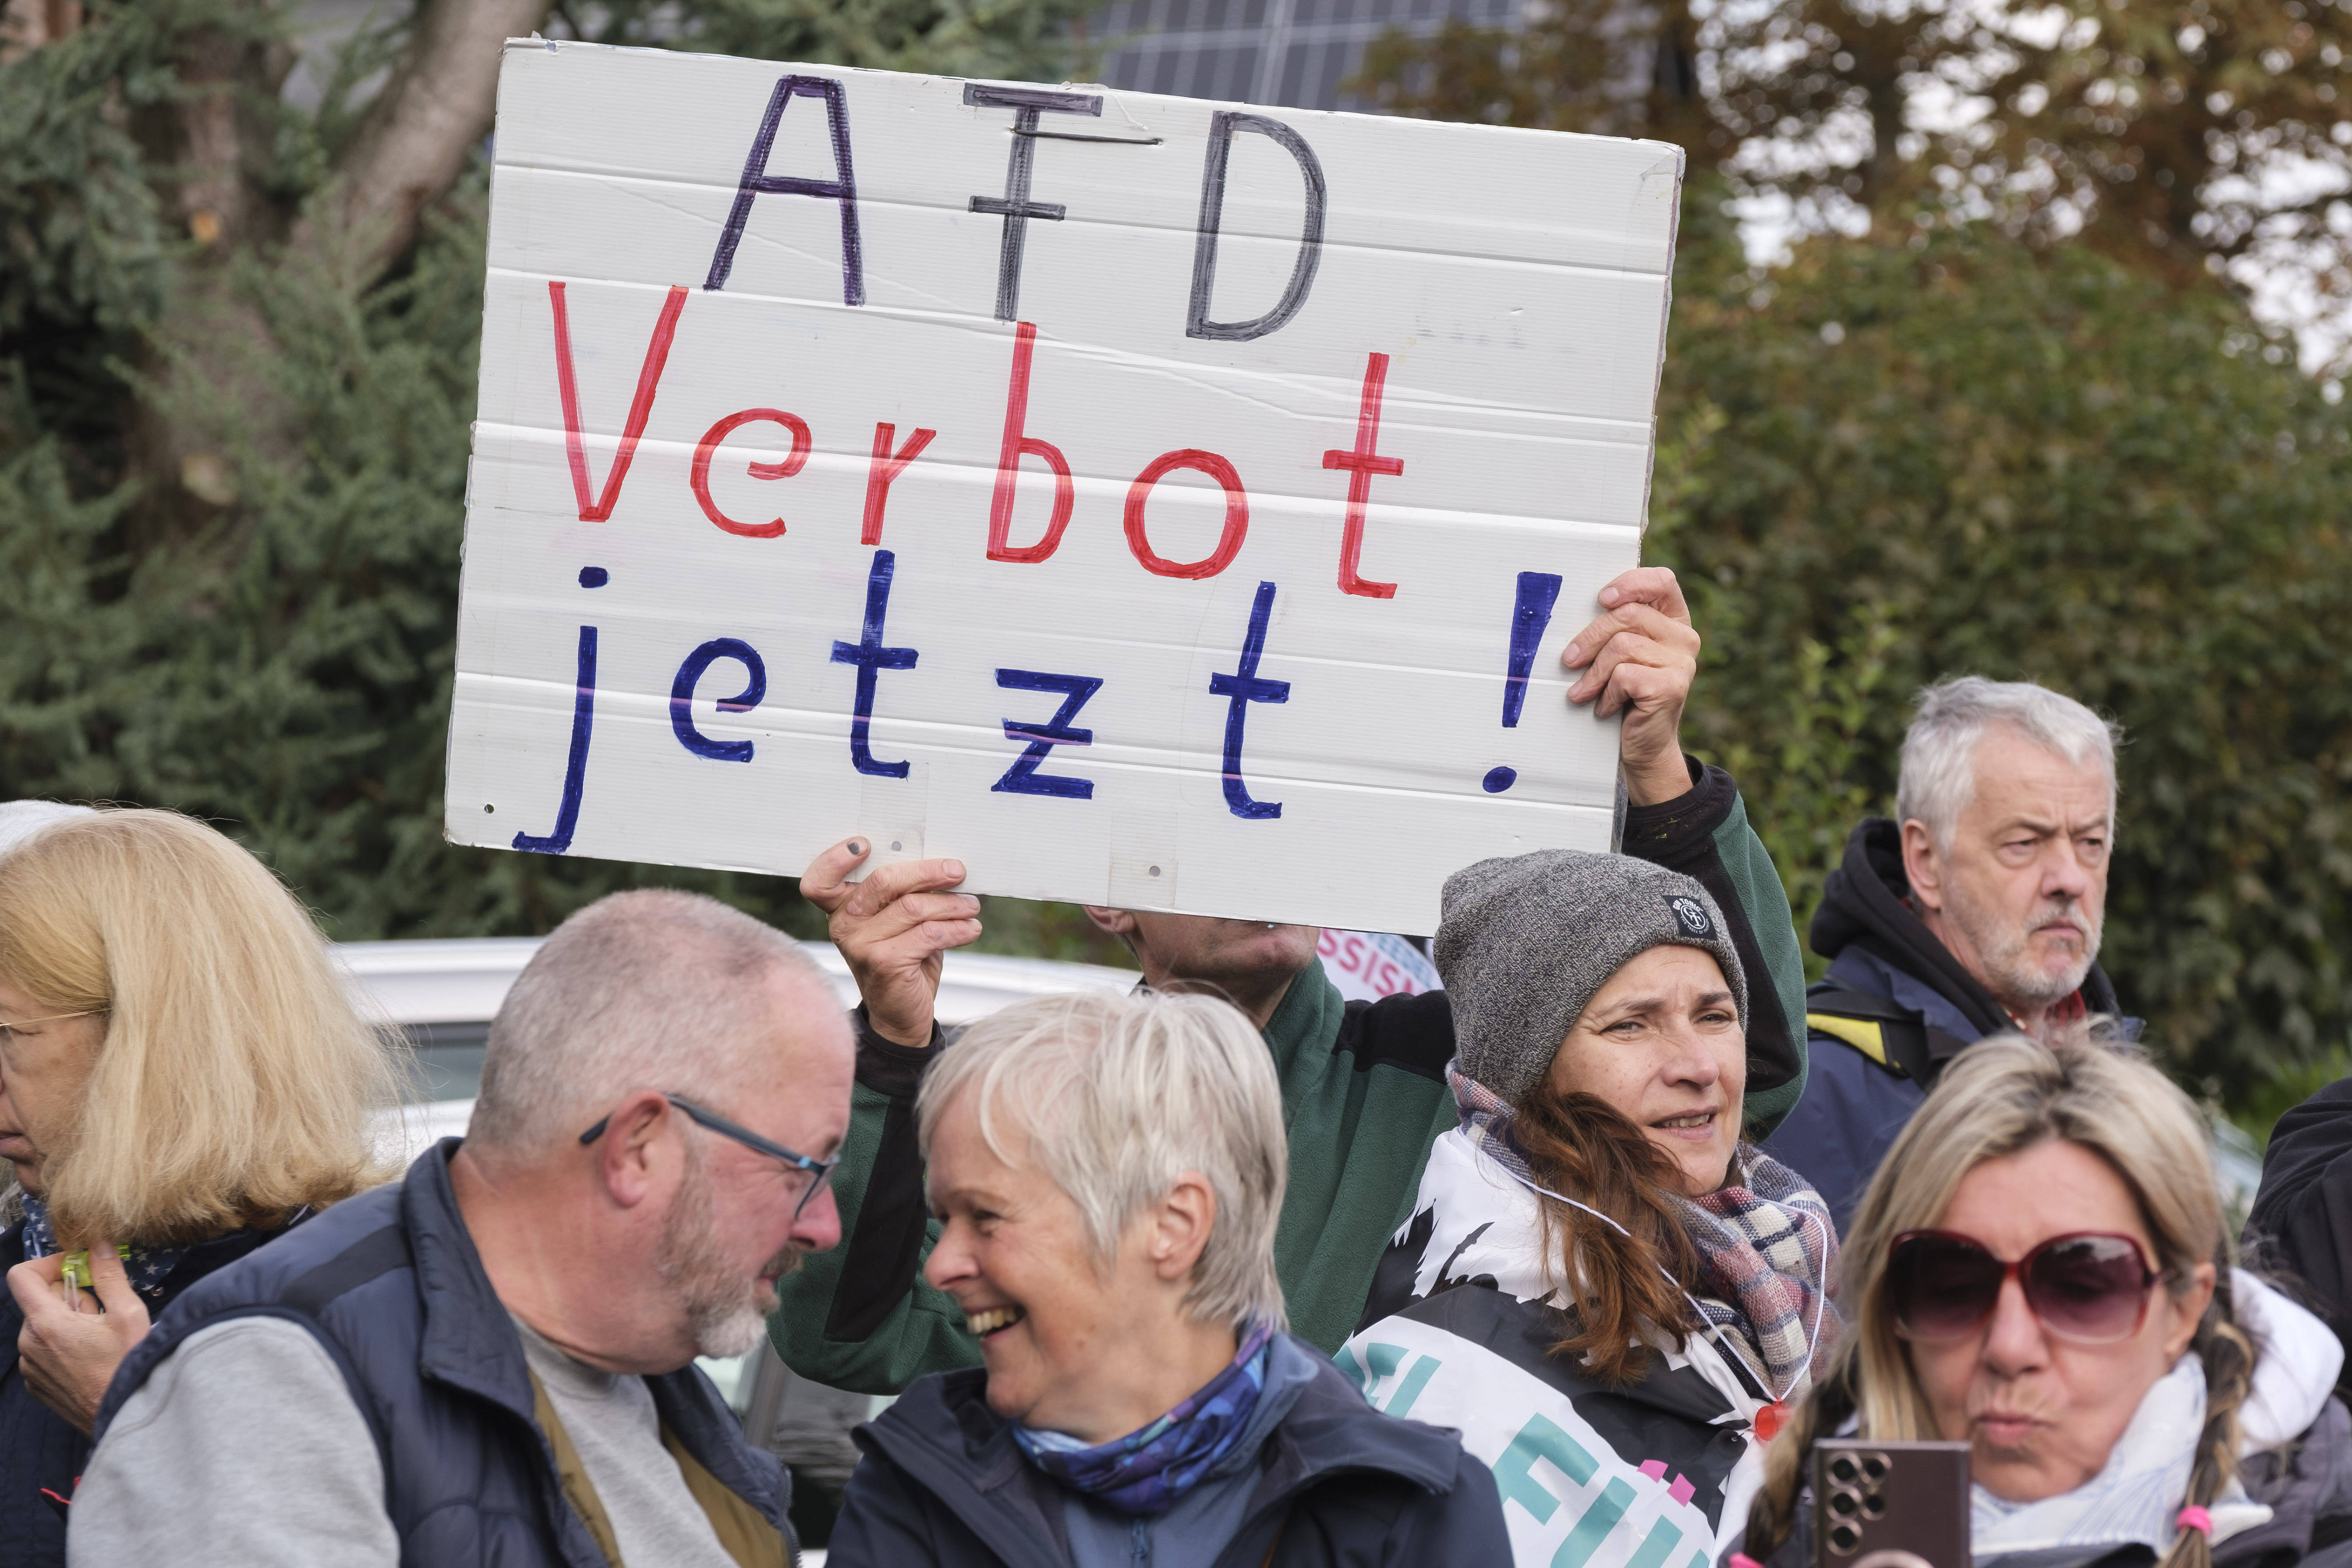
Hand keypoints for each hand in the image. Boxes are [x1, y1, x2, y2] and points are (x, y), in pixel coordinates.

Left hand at [9, 1242, 151, 1435]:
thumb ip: (108, 1275)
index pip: (21, 1277)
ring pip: (41, 1327)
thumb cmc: (128, 1365)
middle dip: (68, 1296)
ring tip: (98, 1339)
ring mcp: (29, 1367)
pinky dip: (61, 1346)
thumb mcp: (128, 1313)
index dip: (48, 1263)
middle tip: (101, 1311)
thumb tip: (98, 1245)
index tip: (75, 1267)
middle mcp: (28, 1344)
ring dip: (65, 1322)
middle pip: (39, 1301)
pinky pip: (41, 1351)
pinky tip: (89, 1358)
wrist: (125, 1416)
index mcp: (46, 1323)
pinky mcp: (35, 1384)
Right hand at [800, 839, 981, 1047]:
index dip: (835, 859)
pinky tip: (971, 929)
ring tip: (971, 906)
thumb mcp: (898, 922)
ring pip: (913, 906)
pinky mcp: (884, 963)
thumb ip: (904, 894)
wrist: (901, 1014)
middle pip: (882, 881)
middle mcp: (843, 926)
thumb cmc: (903, 958)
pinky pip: (929, 933)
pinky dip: (957, 929)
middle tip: (957, 872)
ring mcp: (860, 946)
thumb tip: (942, 862)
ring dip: (951, 904)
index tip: (865, 843)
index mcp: (841, 909)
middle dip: (927, 871)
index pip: (819, 881)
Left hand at [1561, 566, 1699, 805]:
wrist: (1643, 745)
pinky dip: (1606, 694)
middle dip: (1589, 637)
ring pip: (1621, 646)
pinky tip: (1605, 707)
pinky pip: (1624, 676)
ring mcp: (1682, 663)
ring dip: (1594, 673)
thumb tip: (1573, 607)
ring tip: (1584, 691)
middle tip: (1569, 660)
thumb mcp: (1621, 654)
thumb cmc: (1625, 693)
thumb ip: (1616, 626)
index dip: (1630, 583)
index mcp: (1673, 620)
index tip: (1601, 599)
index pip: (1662, 581)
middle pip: (1628, 615)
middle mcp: (1684, 637)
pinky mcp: (1672, 687)